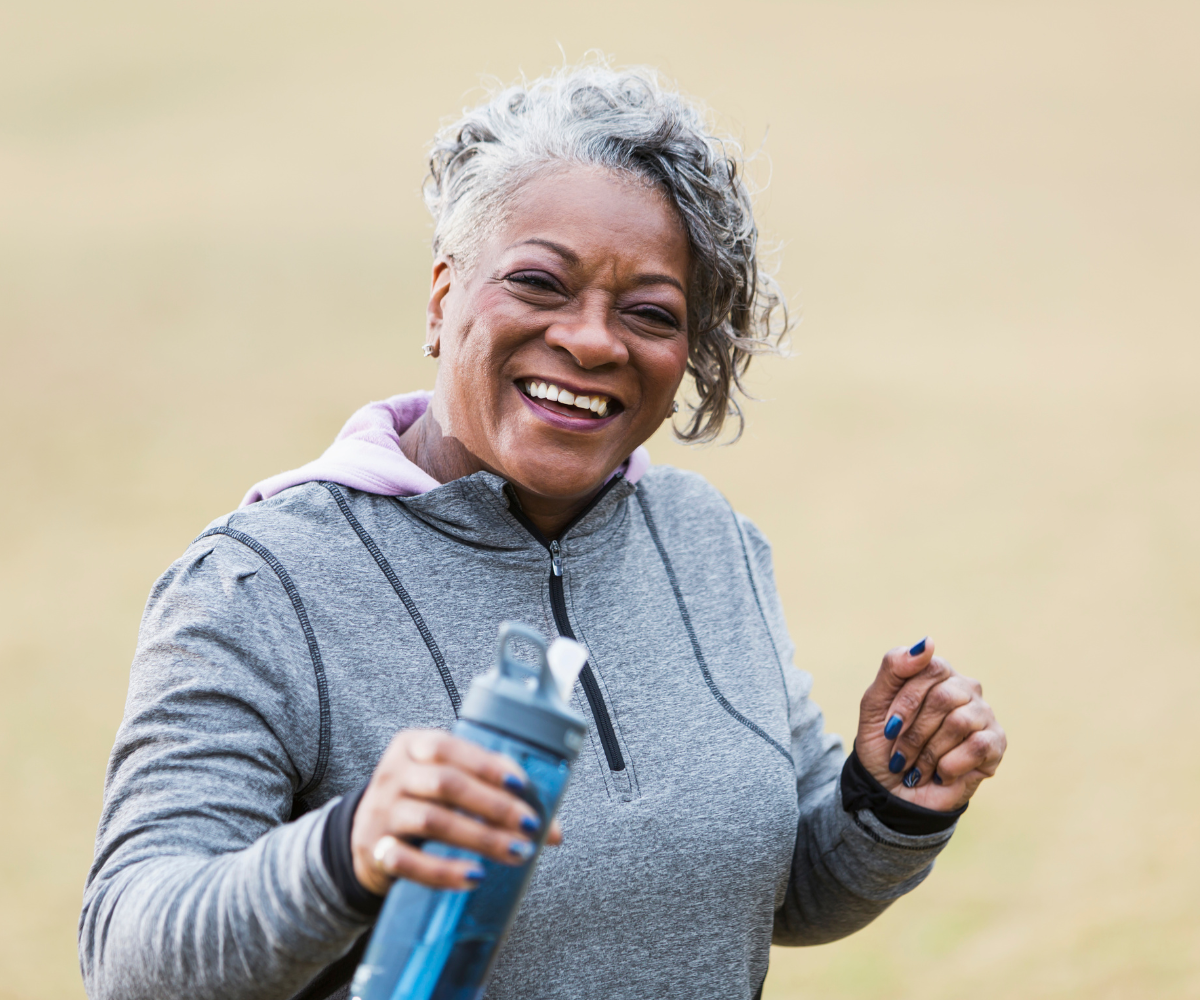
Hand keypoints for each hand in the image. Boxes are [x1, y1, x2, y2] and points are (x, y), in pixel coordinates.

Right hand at [351, 729, 562, 894]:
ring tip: (515, 852)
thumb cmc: (423, 802)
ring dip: (479, 838)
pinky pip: (409, 862)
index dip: (488, 766)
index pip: (450, 747)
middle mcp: (393, 773)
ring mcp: (381, 811)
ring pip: (432, 820)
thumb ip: (495, 794)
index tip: (522, 786)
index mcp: (413, 745)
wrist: (366, 836)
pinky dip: (444, 871)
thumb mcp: (447, 785)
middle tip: (529, 825)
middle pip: (446, 784)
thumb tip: (553, 830)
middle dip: (493, 805)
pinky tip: (474, 877)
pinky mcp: (374, 850)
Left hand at [855, 638, 1005, 811]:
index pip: (928, 667)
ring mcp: (983, 715)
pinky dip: (949, 765)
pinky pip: (977, 746)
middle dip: (914, 732)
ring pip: (959, 722)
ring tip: (918, 766)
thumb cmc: (884, 744)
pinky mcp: (995, 744)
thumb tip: (928, 643)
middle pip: (943, 697)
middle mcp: (964, 688)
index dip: (905, 702)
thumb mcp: (875, 704)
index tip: (889, 728)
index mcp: (936, 673)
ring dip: (928, 752)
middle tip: (901, 754)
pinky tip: (941, 773)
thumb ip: (894, 668)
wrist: (891, 792)